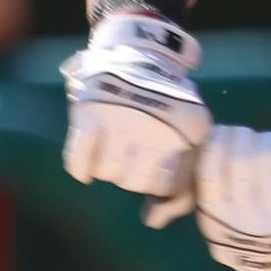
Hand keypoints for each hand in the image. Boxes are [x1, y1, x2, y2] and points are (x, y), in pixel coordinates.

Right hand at [61, 14, 211, 224]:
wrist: (141, 50)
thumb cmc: (167, 106)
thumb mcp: (191, 139)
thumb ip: (181, 188)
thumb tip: (152, 221)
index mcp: (190, 131)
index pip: (169, 188)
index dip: (160, 181)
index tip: (158, 161)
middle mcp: (159, 124)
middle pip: (135, 182)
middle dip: (132, 170)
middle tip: (133, 146)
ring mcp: (124, 117)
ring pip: (109, 172)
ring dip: (108, 164)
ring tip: (116, 140)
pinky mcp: (92, 111)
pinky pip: (80, 159)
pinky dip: (80, 165)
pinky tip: (87, 162)